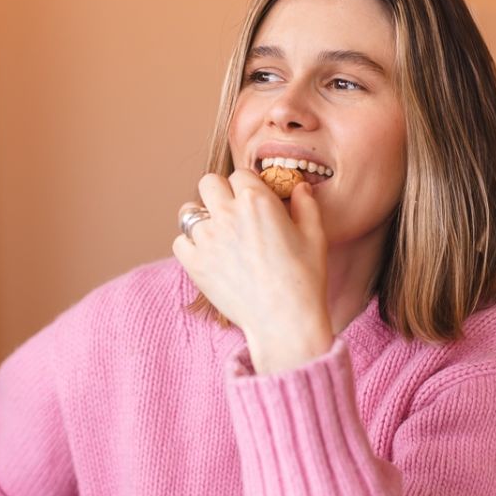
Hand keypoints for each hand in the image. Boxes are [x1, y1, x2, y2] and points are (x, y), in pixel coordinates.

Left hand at [173, 170, 333, 373]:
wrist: (285, 321)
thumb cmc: (305, 279)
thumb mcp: (315, 237)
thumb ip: (306, 205)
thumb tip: (300, 187)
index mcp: (258, 201)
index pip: (240, 174)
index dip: (248, 187)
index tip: (253, 201)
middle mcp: (228, 213)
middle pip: (209, 182)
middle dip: (220, 193)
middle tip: (231, 212)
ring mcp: (207, 239)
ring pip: (189, 212)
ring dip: (202, 219)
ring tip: (218, 235)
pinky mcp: (194, 264)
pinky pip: (180, 242)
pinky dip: (190, 246)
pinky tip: (208, 255)